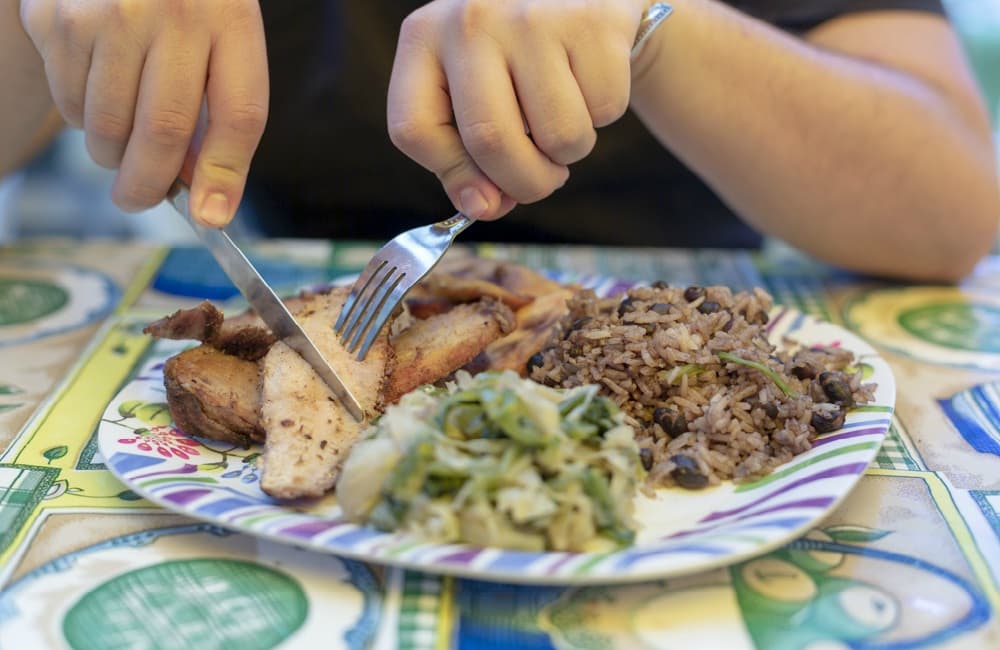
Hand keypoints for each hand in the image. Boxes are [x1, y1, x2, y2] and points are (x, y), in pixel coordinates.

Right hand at [19, 0, 268, 226]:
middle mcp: (171, 13)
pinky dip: (82, 118)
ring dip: (113, 154)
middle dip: (150, 185)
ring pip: (108, 127)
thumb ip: (220, 112)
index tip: (212, 216)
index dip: (226, 175)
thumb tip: (205, 196)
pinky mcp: (57, 18)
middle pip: (165, 131)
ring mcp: (110, 14)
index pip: (240, 114)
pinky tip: (97, 88)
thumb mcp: (220, 40)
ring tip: (122, 137)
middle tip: (138, 199)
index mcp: (230, 19)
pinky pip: (68, 102)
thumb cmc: (184, 5)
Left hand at [388, 0, 647, 220]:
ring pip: (557, 135)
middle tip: (542, 180)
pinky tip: (590, 82)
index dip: (452, 176)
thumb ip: (465, 157)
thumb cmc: (519, 57)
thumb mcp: (473, 92)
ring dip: (569, 152)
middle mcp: (471, 21)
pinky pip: (603, 109)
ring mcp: (531, 17)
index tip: (483, 195)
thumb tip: (483, 207)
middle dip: (526, 183)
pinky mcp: (591, 21)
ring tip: (566, 120)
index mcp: (424, 38)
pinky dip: (603, 116)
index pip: (414, 130)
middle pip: (490, 141)